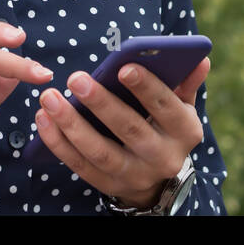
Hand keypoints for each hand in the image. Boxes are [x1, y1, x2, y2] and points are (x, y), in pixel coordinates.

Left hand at [33, 55, 209, 210]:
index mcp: (184, 132)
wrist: (158, 177)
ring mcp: (134, 175)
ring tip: (50, 99)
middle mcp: (162, 157)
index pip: (166, 107)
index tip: (123, 67)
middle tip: (76, 78)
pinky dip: (58, 143)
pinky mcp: (109, 186)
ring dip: (71, 125)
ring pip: (100, 151)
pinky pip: (80, 165)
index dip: (146, 87)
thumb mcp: (182, 106)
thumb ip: (186, 82)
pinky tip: (43, 120)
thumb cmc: (166, 126)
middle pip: (129, 129)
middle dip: (101, 104)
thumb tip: (200, 59)